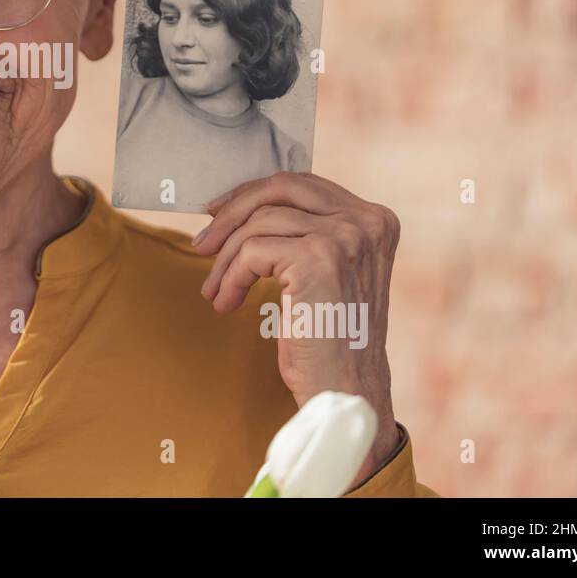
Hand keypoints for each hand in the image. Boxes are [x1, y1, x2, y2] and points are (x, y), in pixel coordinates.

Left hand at [193, 171, 402, 486]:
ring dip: (225, 257)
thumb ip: (306, 232)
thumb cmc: (329, 339)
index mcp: (375, 219)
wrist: (345, 393)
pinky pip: (252, 251)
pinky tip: (226, 303)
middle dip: (232, 212)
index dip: (253, 194)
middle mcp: (367, 221)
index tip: (218, 213)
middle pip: (280, 188)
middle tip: (201, 244)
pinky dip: (231, 276)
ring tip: (214, 290)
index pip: (303, 184)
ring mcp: (345, 237)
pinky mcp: (318, 259)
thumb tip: (240, 202)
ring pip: (260, 222)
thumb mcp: (327, 273)